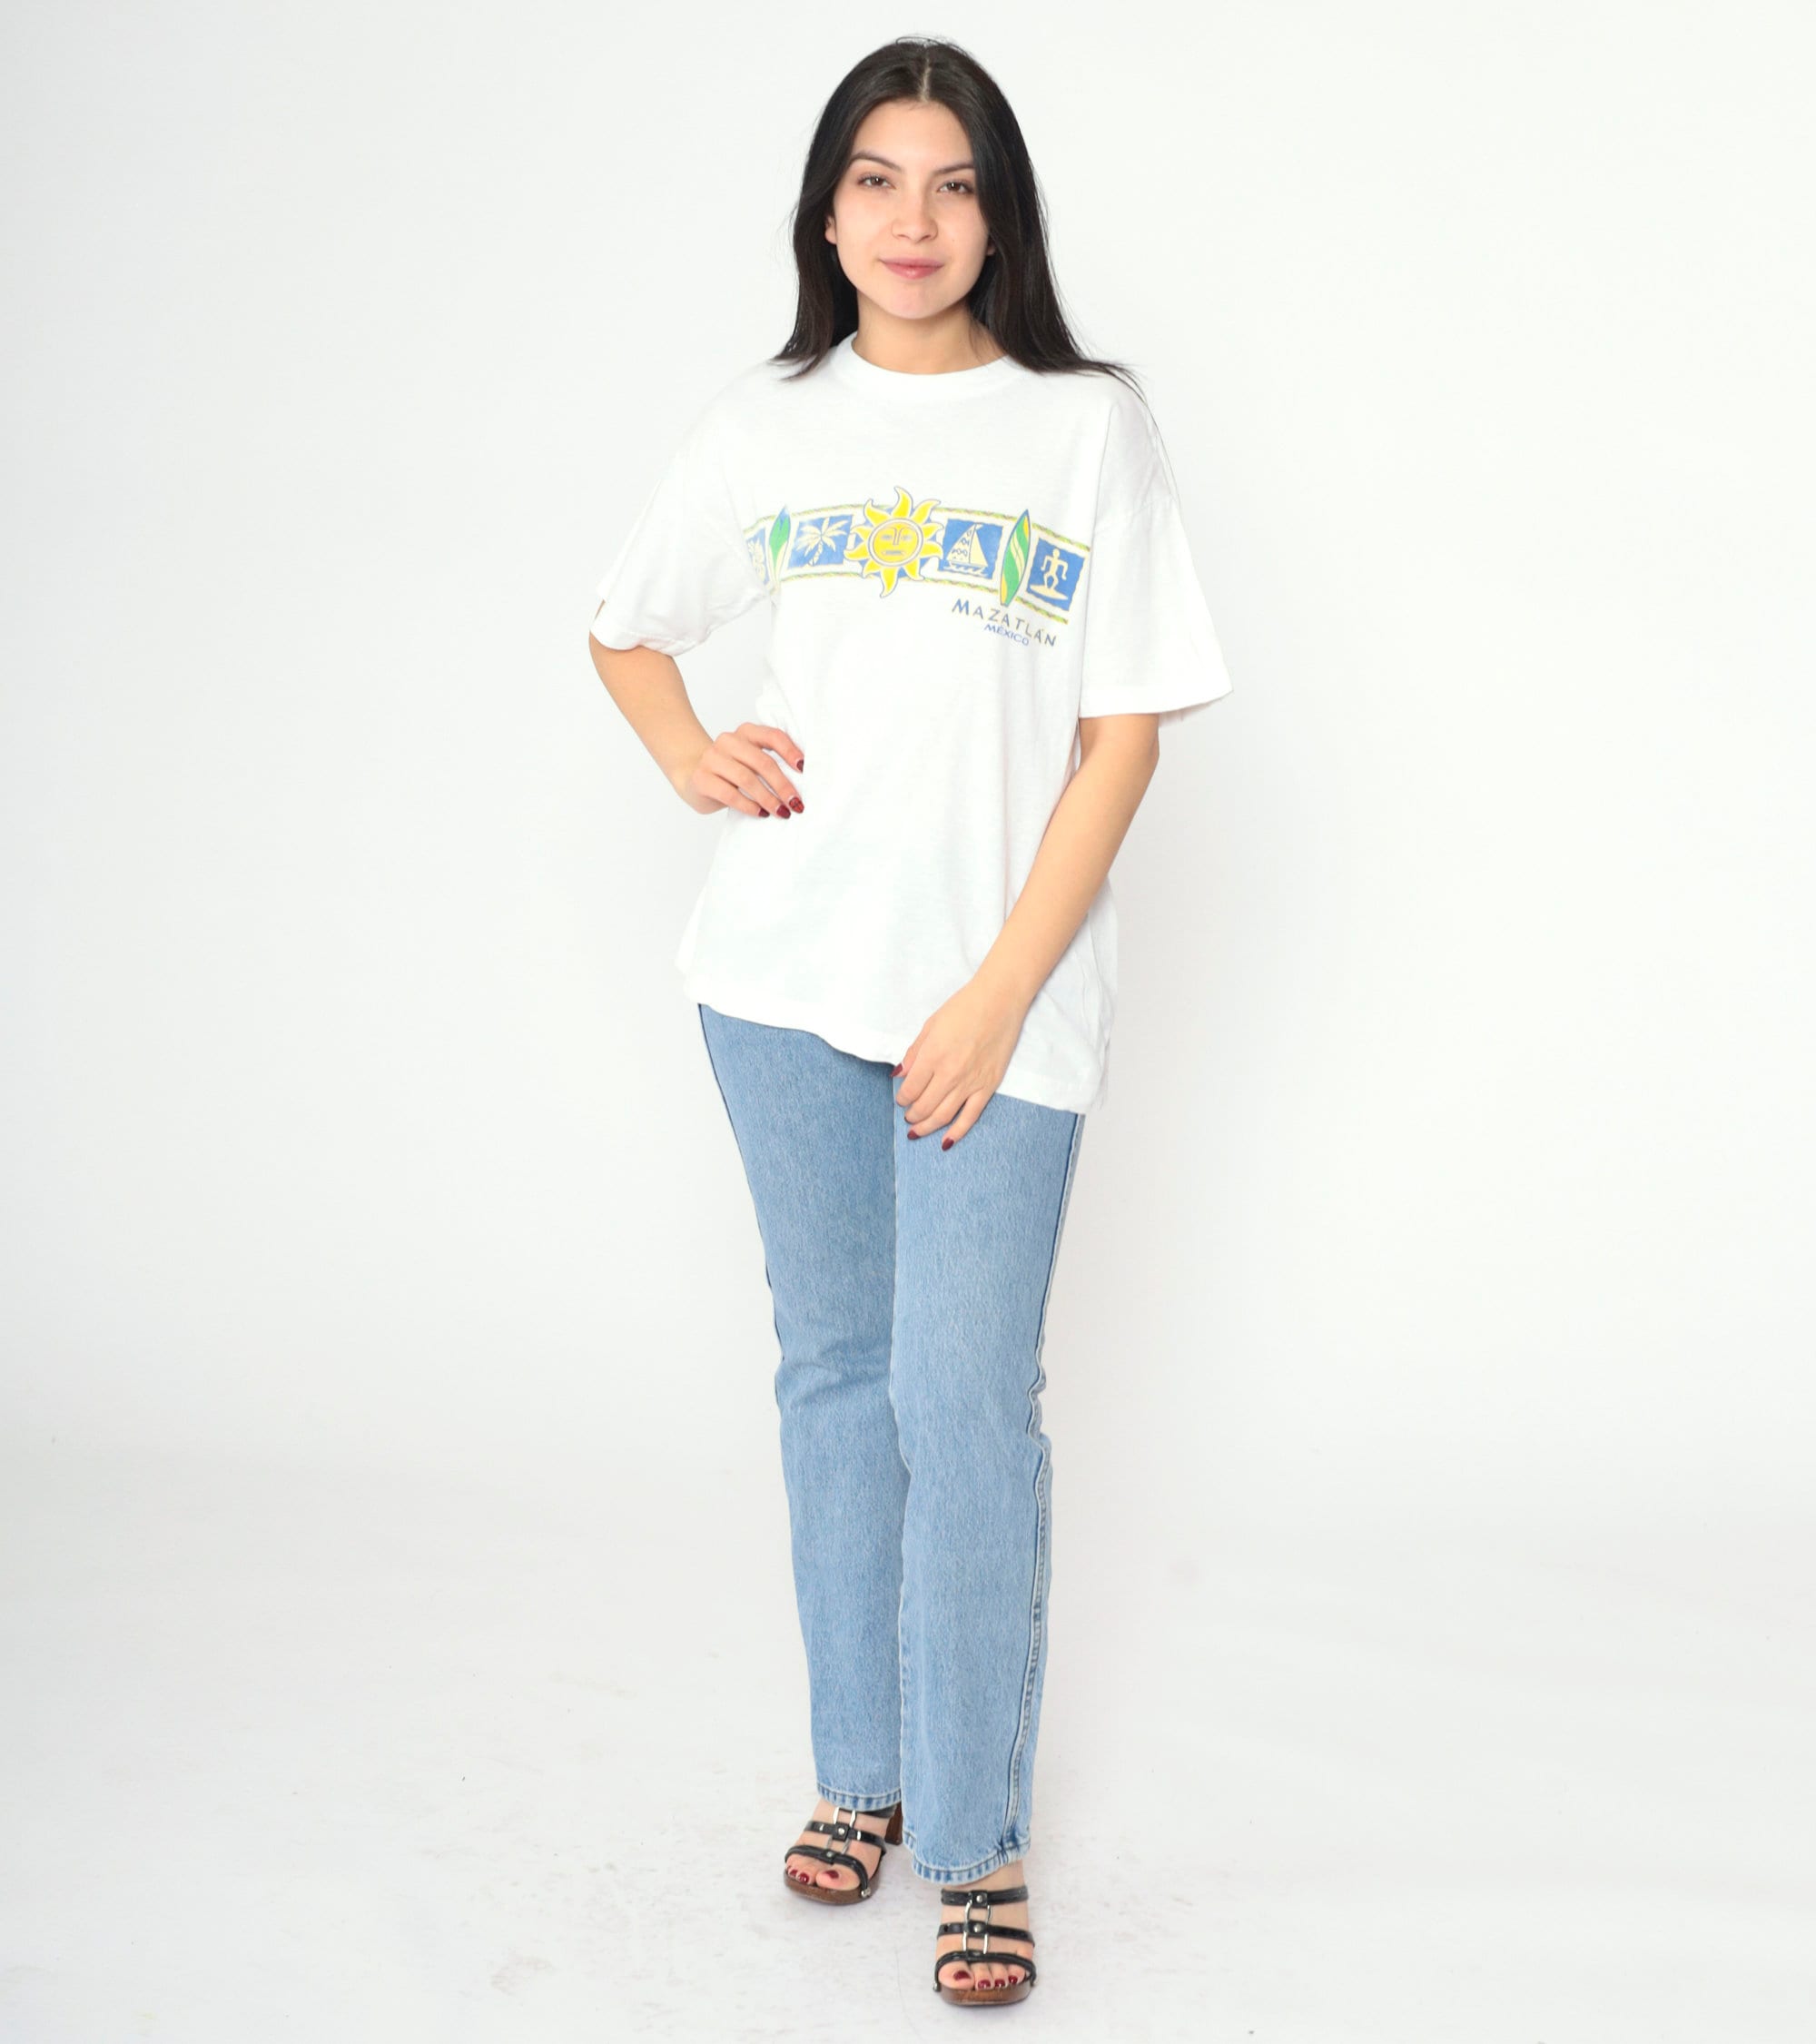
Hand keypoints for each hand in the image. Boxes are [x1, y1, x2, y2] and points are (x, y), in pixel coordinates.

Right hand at [679, 723, 804, 817]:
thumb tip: (799, 786)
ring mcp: (712, 758)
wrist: (695, 777)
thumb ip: (770, 763)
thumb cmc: (732, 772)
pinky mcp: (701, 778)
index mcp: (746, 732)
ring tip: (781, 812)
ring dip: (768, 798)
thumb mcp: (751, 761)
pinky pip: (729, 794)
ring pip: (746, 778)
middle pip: (762, 762)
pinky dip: (748, 806)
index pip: (773, 736)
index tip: (804, 769)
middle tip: (796, 803)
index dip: (790, 752)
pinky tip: (760, 813)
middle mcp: (728, 741)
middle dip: (782, 785)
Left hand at [893, 976, 1027, 1148]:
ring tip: (918, 1130)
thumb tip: (900, 1074)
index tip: (901, 1098)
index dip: (902, 1098)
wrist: (1000, 1000)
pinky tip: (946, 1142)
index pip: (910, 1089)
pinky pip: (970, 1116)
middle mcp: (950, 1073)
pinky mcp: (988, 1086)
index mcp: (933, 1056)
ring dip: (927, 1126)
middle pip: (924, 1106)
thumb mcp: (931, 1025)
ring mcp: (971, 1082)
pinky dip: (957, 1132)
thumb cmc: (964, 1007)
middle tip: (908, 1116)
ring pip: (943, 1116)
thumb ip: (915, 1053)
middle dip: (912, 1115)